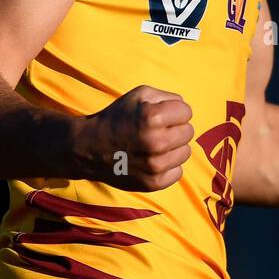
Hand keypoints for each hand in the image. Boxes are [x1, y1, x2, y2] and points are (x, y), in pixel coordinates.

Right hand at [71, 85, 194, 189]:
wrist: (89, 148)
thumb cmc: (116, 118)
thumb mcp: (138, 95)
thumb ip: (166, 96)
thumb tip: (184, 108)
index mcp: (152, 117)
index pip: (186, 111)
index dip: (174, 111)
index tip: (160, 115)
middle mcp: (156, 142)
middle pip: (189, 132)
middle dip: (175, 128)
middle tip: (157, 130)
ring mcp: (155, 166)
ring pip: (186, 152)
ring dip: (173, 147)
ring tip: (154, 145)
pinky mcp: (154, 183)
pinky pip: (178, 171)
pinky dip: (168, 166)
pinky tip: (152, 160)